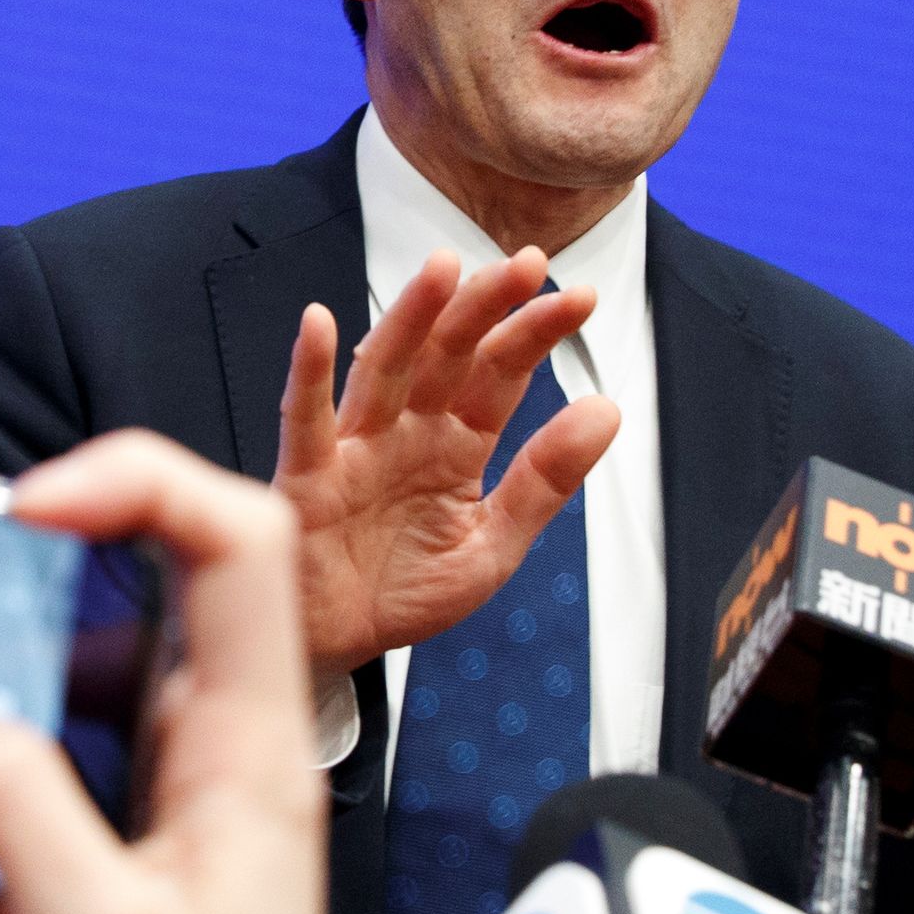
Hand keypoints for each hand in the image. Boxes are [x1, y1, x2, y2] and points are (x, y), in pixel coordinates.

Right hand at [274, 249, 616, 678]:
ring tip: (444, 268)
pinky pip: (305, 420)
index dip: (536, 333)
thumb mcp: (492, 546)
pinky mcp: (306, 478)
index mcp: (455, 444)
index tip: (581, 298)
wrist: (338, 649)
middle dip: (486, 306)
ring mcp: (354, 448)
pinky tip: (321, 324)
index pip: (500, 372)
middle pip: (448, 354)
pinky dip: (310, 372)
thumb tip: (608, 409)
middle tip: (528, 263)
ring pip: (385, 368)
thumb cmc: (404, 593)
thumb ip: (545, 481)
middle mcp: (407, 431)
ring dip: (411, 316)